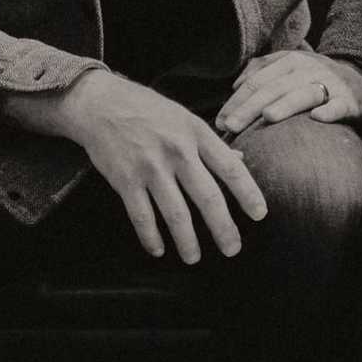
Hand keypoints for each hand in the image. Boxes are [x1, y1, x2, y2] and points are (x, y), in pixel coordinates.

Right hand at [61, 69, 267, 265]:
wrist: (101, 103)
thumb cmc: (147, 109)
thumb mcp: (185, 118)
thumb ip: (211, 143)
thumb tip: (240, 162)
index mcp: (196, 133)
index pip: (230, 168)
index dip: (248, 193)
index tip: (260, 214)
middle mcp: (177, 151)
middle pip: (208, 197)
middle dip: (223, 228)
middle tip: (233, 249)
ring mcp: (150, 167)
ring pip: (176, 213)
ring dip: (187, 241)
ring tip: (194, 258)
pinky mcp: (125, 180)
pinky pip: (142, 216)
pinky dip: (151, 237)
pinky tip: (158, 250)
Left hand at [214, 50, 361, 137]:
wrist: (360, 79)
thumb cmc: (315, 78)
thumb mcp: (289, 67)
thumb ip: (261, 71)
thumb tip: (235, 85)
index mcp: (289, 62)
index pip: (256, 82)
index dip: (236, 101)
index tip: (220, 122)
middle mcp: (307, 70)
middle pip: (274, 88)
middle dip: (250, 107)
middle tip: (231, 126)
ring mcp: (329, 84)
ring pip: (304, 94)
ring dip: (286, 105)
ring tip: (268, 117)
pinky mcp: (349, 100)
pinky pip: (338, 106)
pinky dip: (329, 111)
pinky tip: (318, 118)